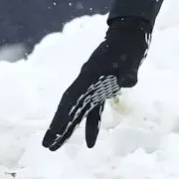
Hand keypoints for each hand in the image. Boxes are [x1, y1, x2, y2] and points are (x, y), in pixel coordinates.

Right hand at [42, 18, 150, 150]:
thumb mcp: (131, 57)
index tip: (53, 134)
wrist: (130, 32)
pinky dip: (91, 125)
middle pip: (69, 108)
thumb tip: (129, 82)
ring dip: (70, 129)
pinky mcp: (103, 87)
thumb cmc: (130, 44)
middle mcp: (87, 82)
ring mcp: (93, 85)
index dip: (62, 118)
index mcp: (89, 76)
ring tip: (58, 147)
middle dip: (59, 127)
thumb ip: (129, 71)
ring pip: (78, 111)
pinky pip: (93, 109)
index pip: (71, 101)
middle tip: (47, 146)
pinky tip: (91, 141)